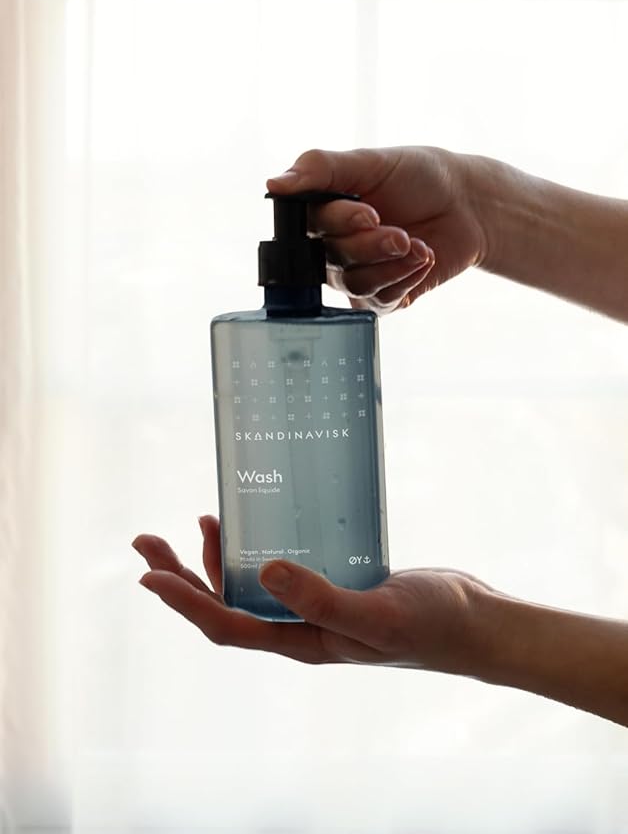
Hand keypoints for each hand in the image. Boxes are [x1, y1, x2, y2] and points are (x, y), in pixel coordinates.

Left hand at [132, 515, 495, 673]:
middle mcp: (300, 628)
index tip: (146, 574)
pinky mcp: (335, 583)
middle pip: (224, 605)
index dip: (182, 601)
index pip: (225, 625)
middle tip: (146, 541)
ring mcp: (317, 606)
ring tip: (201, 522)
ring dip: (216, 559)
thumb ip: (323, 598)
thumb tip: (264, 570)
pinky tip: (262, 524)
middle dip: (181, 575)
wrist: (475, 622)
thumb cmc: (433, 626)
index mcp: (301, 643)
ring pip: (250, 586)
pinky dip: (260, 548)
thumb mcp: (377, 613)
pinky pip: (283, 569)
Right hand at [267, 146, 488, 314]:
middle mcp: (332, 246)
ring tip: (418, 246)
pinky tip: (424, 259)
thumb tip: (272, 184)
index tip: (371, 213)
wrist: (467, 204)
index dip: (341, 223)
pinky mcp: (381, 297)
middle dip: (372, 246)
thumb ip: (319, 168)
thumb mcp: (370, 161)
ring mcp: (356, 273)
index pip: (311, 226)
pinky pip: (379, 302)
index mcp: (323, 210)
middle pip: (333, 258)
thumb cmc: (419, 176)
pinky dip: (405, 280)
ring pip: (354, 284)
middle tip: (402, 233)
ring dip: (391, 266)